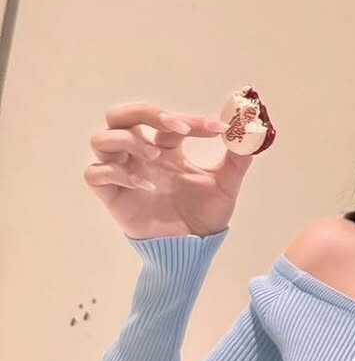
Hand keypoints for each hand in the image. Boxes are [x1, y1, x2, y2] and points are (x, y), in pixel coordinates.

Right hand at [84, 101, 258, 239]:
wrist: (193, 248)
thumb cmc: (205, 215)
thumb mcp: (226, 185)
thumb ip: (237, 159)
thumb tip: (252, 133)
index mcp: (166, 148)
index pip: (167, 120)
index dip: (191, 119)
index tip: (219, 129)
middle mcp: (140, 155)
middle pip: (120, 115)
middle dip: (144, 112)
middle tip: (173, 126)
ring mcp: (122, 173)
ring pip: (101, 138)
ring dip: (129, 140)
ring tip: (157, 158)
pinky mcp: (111, 195)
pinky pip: (95, 173)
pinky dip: (117, 172)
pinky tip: (145, 185)